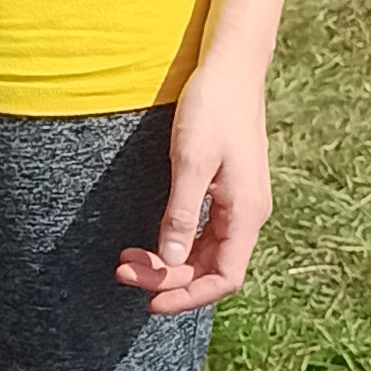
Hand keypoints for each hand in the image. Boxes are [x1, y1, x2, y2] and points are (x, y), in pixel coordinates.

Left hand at [116, 52, 272, 316]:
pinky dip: (176, 243)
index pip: (224, 278)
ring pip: (206, 253)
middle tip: (122, 270)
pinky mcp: (227, 191)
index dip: (188, 296)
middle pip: (211, 269)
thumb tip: (171, 259)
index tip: (149, 301)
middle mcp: (248, 215)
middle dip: (167, 278)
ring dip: (169, 262)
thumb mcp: (191, 161)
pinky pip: (204, 233)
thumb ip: (181, 212)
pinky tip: (151, 240)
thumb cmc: (213, 107)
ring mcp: (239, 204)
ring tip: (127, 259)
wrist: (231, 68)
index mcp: (246, 213)